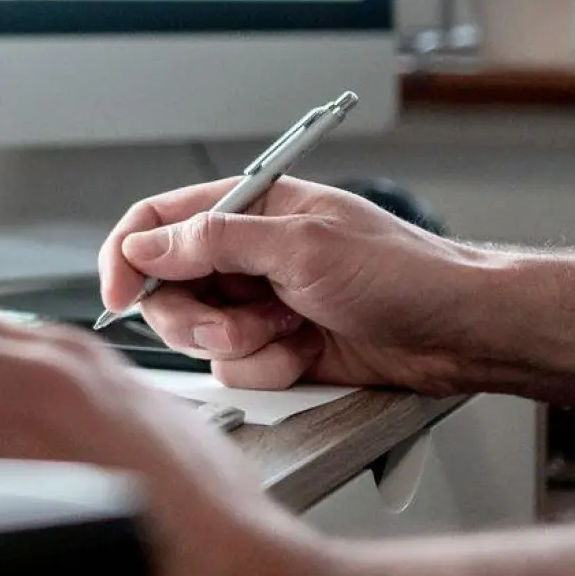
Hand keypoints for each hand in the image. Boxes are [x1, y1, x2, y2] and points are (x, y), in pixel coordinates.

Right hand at [100, 177, 496, 393]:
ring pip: (199, 335)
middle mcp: (249, 254)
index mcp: (252, 208)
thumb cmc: (404, 272)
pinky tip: (305, 353)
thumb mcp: (303, 246)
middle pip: (168, 288)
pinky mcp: (276, 346)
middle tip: (234, 326)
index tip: (117, 294)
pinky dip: (266, 368)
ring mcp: (261, 302)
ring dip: (239, 345)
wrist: (457, 333)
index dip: (127, 256)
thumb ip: (217, 241)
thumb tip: (149, 244)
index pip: (159, 221)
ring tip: (287, 333)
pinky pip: (236, 367)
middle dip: (194, 317)